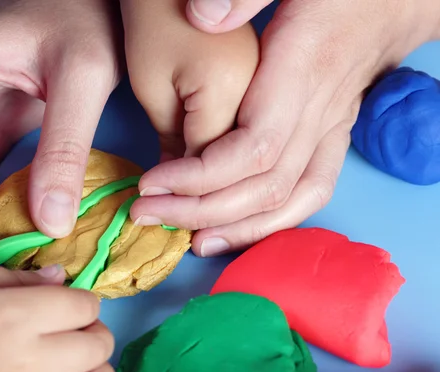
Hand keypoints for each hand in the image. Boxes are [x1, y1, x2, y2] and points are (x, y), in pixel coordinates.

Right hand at [0, 263, 114, 371]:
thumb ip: (19, 277)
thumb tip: (61, 277)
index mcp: (16, 317)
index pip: (86, 306)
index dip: (82, 299)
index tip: (66, 301)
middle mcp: (32, 362)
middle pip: (100, 345)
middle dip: (93, 329)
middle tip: (71, 326)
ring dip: (96, 369)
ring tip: (74, 358)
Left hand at [132, 0, 439, 256]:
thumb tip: (200, 14)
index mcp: (301, 73)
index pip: (252, 150)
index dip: (199, 177)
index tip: (151, 182)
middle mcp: (321, 111)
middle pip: (263, 186)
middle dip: (200, 209)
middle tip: (147, 214)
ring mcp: (332, 130)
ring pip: (290, 201)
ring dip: (236, 229)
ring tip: (188, 240)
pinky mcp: (333, 139)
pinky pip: (310, 194)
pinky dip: (272, 222)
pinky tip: (234, 231)